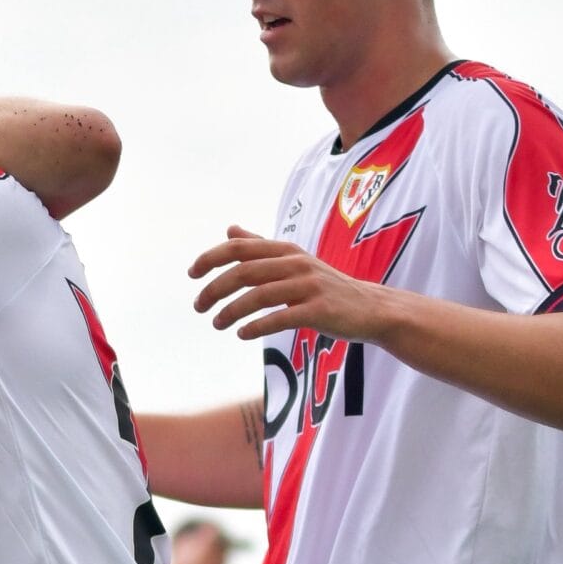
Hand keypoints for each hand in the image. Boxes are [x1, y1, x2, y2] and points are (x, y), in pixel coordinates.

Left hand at [191, 226, 397, 341]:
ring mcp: (309, 286)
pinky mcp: (320, 309)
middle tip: (198, 307)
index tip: (191, 274)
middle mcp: (296, 263)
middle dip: (214, 289)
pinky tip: (242, 334)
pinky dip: (257, 326)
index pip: (239, 248)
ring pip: (258, 296)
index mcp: (286, 251)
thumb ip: (260, 247)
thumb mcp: (293, 261)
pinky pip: (281, 317)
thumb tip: (230, 229)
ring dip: (231, 312)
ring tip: (217, 324)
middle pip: (243, 272)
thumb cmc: (326, 286)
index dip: (210, 258)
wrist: (371, 308)